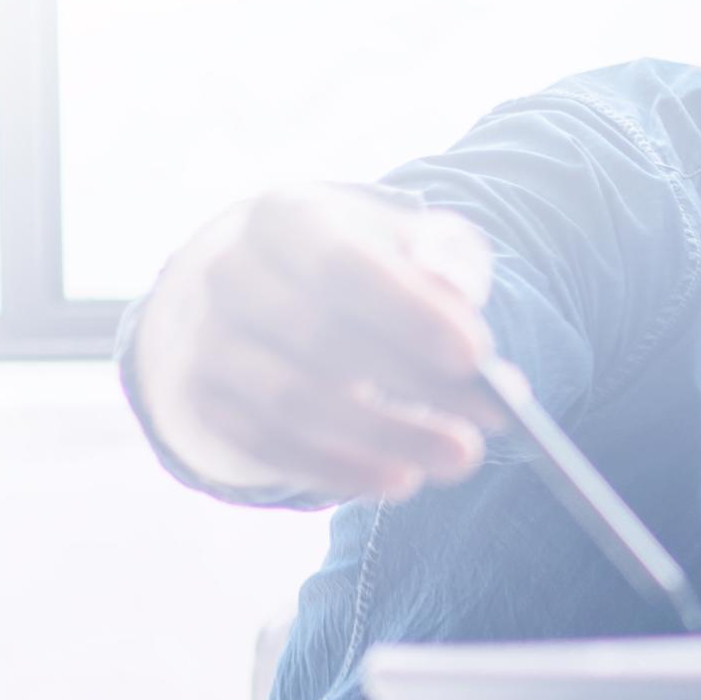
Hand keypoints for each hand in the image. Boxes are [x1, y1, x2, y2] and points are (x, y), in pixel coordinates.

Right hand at [129, 183, 503, 501]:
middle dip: (414, 384)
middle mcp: (231, 275)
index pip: (342, 266)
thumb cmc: (368, 263)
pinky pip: (269, 445)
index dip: (408, 313)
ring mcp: (209, 340)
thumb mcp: (413, 242)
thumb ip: (445, 257)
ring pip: (292, 401)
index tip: (475, 356)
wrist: (274, 286)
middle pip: (320, 338)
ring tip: (459, 458)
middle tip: (494, 420)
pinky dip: (339, 470)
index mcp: (285, 219)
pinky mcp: (206, 400)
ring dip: (384, 437)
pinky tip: (401, 480)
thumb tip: (455, 290)